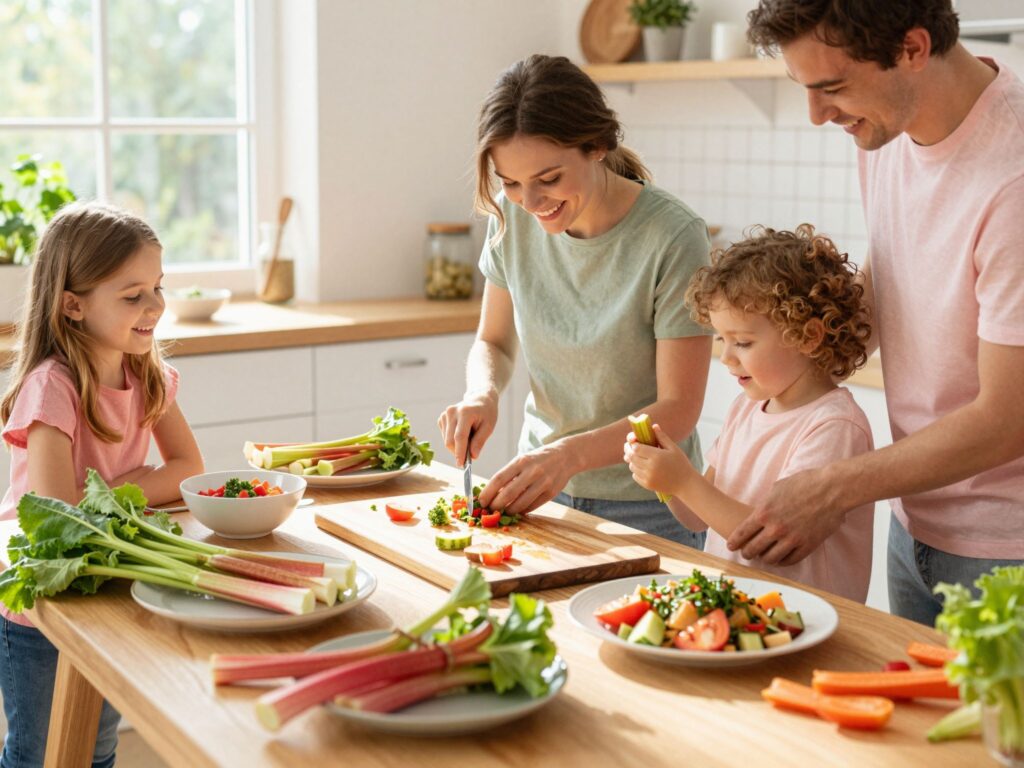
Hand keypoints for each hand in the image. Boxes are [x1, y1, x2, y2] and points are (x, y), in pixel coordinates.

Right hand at [437, 390, 498, 467]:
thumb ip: (479, 441)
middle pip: (450, 441)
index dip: (460, 452)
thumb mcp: (489, 426)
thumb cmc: (486, 413)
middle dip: (458, 452)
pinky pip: (445, 437)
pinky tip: (463, 433)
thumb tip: (472, 456)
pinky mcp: (441, 418)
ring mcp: (445, 415)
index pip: (459, 437)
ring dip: (457, 446)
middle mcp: (451, 412)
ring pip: (446, 440)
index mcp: (465, 412)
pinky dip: (453, 440)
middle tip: (470, 457)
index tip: (462, 464)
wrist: (480, 399)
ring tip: (470, 437)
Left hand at [477, 442, 576, 515]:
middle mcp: (532, 471)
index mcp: (521, 461)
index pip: (499, 479)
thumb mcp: (522, 460)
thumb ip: (509, 475)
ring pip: (521, 503)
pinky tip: (518, 509)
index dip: (487, 492)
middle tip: (490, 509)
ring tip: (504, 511)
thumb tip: (492, 494)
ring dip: (509, 510)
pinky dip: (523, 510)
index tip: (480, 501)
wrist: (565, 456)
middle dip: (496, 505)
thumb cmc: (538, 459)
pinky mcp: (551, 493)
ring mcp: (543, 482)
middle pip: (508, 493)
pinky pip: (532, 506)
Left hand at [623, 423, 692, 497]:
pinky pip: (635, 476)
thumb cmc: (681, 464)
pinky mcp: (647, 485)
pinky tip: (641, 466)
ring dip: (632, 460)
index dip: (633, 444)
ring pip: (632, 466)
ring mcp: (648, 477)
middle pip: (632, 456)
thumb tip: (653, 426)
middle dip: (628, 450)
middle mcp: (650, 467)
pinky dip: (635, 470)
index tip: (634, 441)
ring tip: (636, 456)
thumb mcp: (674, 448)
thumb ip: (662, 437)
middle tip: (628, 446)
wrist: (686, 484)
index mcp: (657, 456)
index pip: (637, 448)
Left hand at [726, 467, 846, 564]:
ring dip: (764, 559)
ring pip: (770, 559)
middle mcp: (775, 529)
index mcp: (764, 513)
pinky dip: (782, 561)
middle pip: (753, 549)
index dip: (734, 542)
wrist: (831, 489)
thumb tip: (759, 514)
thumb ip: (765, 504)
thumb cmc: (804, 483)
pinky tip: (780, 559)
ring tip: (763, 557)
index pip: (742, 533)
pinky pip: (790, 560)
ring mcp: (792, 539)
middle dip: (747, 553)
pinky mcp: (807, 546)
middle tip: (746, 554)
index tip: (731, 546)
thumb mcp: (776, 488)